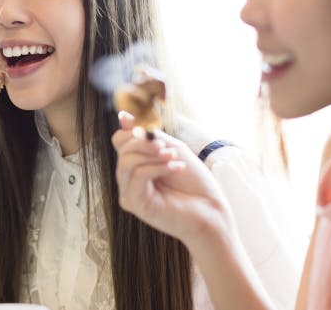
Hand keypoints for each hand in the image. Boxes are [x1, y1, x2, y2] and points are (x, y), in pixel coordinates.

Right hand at [111, 111, 232, 247]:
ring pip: (127, 161)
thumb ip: (149, 137)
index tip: (145, 126)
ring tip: (173, 157)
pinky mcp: (134, 203)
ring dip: (152, 155)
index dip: (130, 129)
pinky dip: (158, 168)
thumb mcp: (172, 150)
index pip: (120, 141)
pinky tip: (176, 168)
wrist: (210, 211)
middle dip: (144, 142)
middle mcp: (129, 179)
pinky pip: (138, 175)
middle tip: (167, 148)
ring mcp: (129, 192)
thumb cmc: (194, 183)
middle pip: (122, 149)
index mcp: (137, 166)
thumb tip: (123, 118)